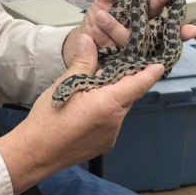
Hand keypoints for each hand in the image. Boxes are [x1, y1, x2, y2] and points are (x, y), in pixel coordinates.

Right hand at [0, 34, 163, 193]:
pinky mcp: (104, 145)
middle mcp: (115, 122)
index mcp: (109, 104)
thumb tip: (89, 41)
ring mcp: (111, 136)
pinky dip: (104, 113)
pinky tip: (85, 111)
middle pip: (127, 96)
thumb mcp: (65, 84)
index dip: (150, 73)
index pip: (138, 84)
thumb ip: (83, 62)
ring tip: (88, 92)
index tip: (159, 64)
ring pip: (118, 110)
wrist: (35, 153)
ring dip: (110, 99)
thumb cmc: (48, 119)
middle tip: (107, 70)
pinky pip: (111, 123)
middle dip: (121, 82)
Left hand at [61, 0, 195, 66]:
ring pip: (136, 44)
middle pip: (155, 28)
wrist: (80, 48)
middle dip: (161, 21)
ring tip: (99, 16)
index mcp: (141, 17)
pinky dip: (114, 54)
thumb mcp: (102, 4)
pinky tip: (102, 46)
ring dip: (116, 30)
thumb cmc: (97, 24)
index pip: (155, 7)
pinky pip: (124, 62)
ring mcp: (135, 52)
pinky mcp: (124, 67)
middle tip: (161, 20)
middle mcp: (143, 35)